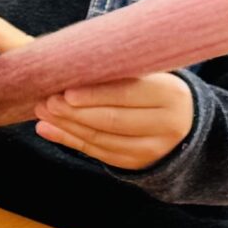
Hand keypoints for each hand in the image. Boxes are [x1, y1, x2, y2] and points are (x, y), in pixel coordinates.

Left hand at [34, 72, 193, 169]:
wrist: (185, 122)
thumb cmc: (154, 88)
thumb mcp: (149, 74)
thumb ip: (118, 71)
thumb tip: (70, 64)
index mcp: (170, 94)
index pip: (127, 94)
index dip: (95, 94)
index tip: (66, 90)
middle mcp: (167, 124)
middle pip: (112, 119)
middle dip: (74, 111)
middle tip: (46, 100)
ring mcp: (153, 148)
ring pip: (102, 138)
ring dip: (67, 126)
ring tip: (42, 112)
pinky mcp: (137, 163)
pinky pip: (99, 153)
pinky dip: (70, 140)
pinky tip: (48, 129)